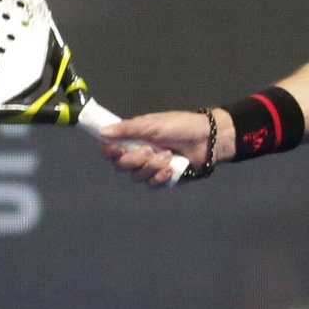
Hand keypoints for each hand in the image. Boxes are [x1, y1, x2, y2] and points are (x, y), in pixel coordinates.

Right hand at [99, 110, 215, 188]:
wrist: (206, 139)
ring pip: (136, 177)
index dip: (109, 151)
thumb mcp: (152, 124)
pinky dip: (160, 176)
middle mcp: (138, 154)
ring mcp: (150, 168)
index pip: (110, 149)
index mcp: (133, 138)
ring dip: (151, 167)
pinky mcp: (162, 179)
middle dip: (134, 159)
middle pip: (120, 166)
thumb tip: (102, 132)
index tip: (116, 149)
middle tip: (150, 150)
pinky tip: (171, 168)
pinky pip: (151, 184)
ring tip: (168, 155)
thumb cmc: (180, 126)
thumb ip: (127, 129)